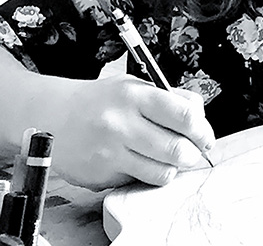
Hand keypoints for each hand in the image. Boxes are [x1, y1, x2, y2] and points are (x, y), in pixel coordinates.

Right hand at [47, 74, 214, 189]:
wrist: (54, 115)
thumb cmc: (101, 100)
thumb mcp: (136, 85)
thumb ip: (169, 98)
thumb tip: (200, 116)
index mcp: (136, 95)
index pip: (184, 114)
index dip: (202, 129)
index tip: (206, 137)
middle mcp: (123, 123)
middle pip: (177, 148)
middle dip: (193, 153)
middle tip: (192, 151)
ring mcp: (111, 151)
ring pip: (162, 171)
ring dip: (174, 167)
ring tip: (169, 158)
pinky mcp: (102, 174)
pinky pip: (140, 181)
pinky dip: (149, 174)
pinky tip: (143, 162)